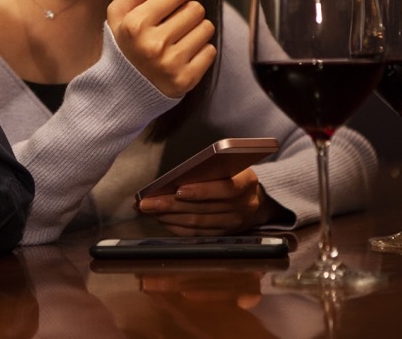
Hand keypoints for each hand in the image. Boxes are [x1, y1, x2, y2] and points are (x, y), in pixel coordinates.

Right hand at [107, 0, 215, 98]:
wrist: (125, 88)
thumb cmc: (126, 42)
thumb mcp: (119, 11)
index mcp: (135, 24)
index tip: (172, 2)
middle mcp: (153, 45)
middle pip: (196, 8)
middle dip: (188, 12)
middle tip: (174, 23)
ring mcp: (171, 64)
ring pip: (207, 28)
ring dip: (196, 30)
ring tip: (179, 39)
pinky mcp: (186, 79)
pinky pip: (210, 51)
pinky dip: (200, 50)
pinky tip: (184, 55)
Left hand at [134, 168, 283, 234]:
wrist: (257, 200)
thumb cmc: (235, 175)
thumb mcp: (231, 165)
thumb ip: (211, 169)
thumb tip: (177, 175)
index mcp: (246, 183)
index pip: (225, 189)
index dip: (201, 191)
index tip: (177, 190)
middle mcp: (242, 206)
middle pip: (203, 208)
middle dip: (169, 205)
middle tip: (145, 202)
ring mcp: (233, 224)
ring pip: (197, 223)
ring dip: (168, 217)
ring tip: (147, 210)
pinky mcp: (223, 235)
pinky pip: (196, 234)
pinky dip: (175, 227)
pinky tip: (159, 219)